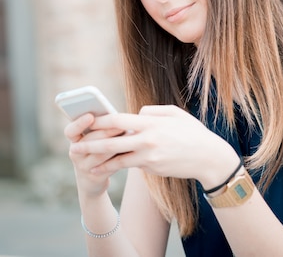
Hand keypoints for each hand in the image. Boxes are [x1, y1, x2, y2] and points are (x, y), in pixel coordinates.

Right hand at [64, 113, 124, 198]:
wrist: (92, 179)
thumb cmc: (96, 151)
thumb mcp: (93, 139)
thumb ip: (99, 127)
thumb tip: (116, 115)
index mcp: (74, 140)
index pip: (70, 131)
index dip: (79, 123)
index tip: (90, 116)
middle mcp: (75, 153)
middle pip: (89, 141)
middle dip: (106, 132)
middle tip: (121, 125)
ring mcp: (83, 167)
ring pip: (100, 154)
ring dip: (116, 144)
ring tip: (129, 136)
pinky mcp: (95, 177)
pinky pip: (109, 166)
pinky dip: (120, 157)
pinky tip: (130, 150)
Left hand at [68, 105, 239, 188]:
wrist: (208, 157)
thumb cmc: (192, 132)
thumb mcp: (175, 113)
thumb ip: (152, 111)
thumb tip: (136, 113)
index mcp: (151, 123)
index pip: (118, 121)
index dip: (99, 122)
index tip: (85, 121)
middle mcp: (147, 141)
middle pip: (111, 142)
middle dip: (90, 144)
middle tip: (74, 146)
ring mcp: (149, 157)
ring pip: (117, 159)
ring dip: (98, 161)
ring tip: (83, 162)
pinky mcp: (152, 169)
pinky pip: (130, 166)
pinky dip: (113, 167)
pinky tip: (100, 170)